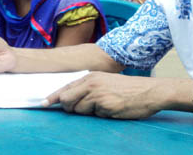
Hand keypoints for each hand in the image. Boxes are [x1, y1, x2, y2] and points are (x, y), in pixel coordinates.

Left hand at [44, 72, 162, 118]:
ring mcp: (97, 95)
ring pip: (80, 110)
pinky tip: (114, 108)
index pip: (66, 87)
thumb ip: (88, 87)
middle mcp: (91, 84)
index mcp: (91, 76)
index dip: (53, 97)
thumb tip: (69, 100)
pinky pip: (96, 116)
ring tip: (106, 105)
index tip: (43, 103)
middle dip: (70, 108)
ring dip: (90, 112)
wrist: (150, 91)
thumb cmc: (128, 88)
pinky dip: (103, 115)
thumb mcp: (106, 81)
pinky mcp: (105, 106)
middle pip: (67, 100)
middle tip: (87, 107)